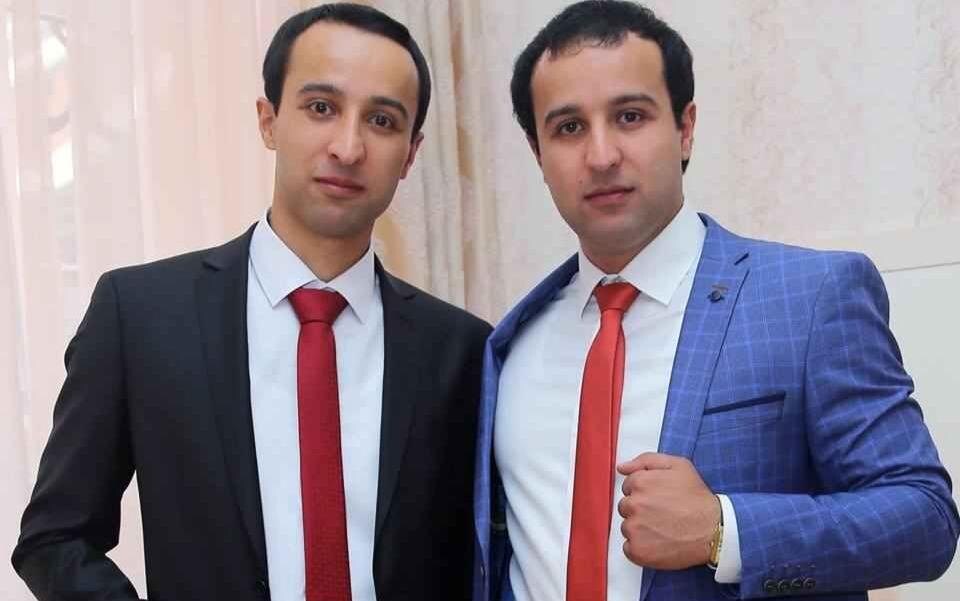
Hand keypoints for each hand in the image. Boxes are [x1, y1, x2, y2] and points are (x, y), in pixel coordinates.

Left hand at [616, 452, 719, 569]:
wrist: (714, 529)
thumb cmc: (697, 498)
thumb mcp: (678, 466)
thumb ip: (646, 461)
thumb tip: (622, 467)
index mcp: (640, 483)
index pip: (628, 487)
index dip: (644, 493)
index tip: (658, 499)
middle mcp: (634, 505)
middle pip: (625, 507)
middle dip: (640, 510)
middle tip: (662, 514)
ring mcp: (635, 529)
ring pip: (627, 527)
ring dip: (640, 529)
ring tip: (663, 528)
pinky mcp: (638, 551)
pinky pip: (629, 548)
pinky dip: (640, 547)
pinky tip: (658, 543)